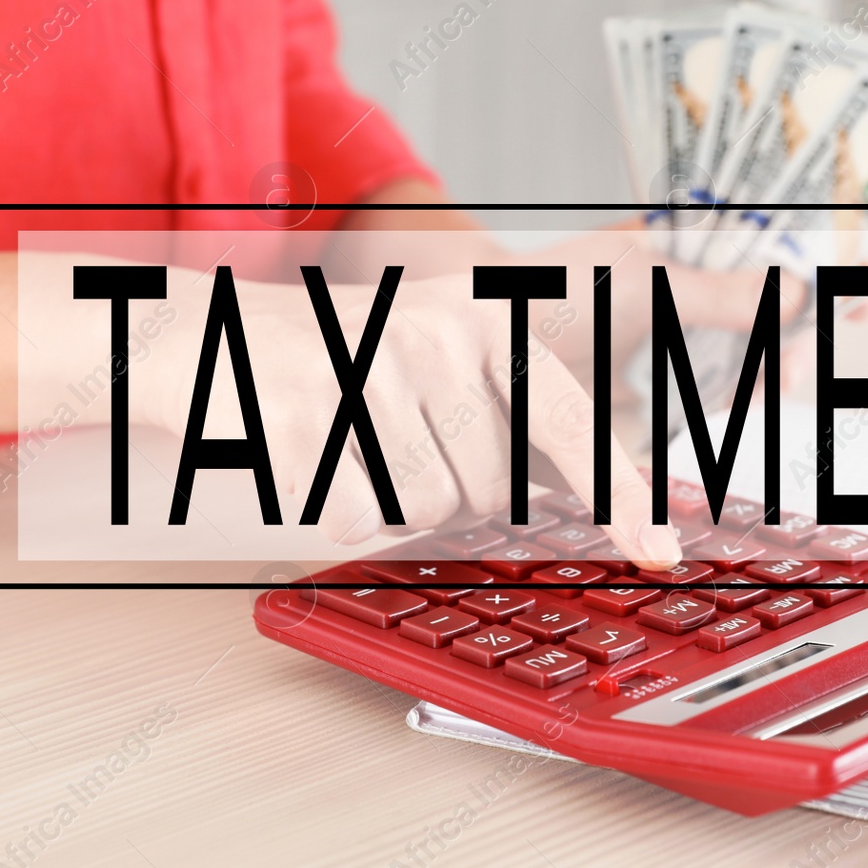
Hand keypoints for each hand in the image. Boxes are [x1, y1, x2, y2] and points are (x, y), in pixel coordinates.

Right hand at [139, 267, 686, 568]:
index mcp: (481, 315)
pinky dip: (338, 513)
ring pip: (428, 509)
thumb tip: (582, 491)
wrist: (208, 335)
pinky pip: (359, 517)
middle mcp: (435, 334)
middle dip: (451, 491)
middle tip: (396, 443)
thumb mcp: (430, 352)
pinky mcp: (307, 412)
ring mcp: (370, 369)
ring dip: (393, 503)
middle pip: (491, 486)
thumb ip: (504, 407)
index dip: (617, 493)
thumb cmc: (333, 358)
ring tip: (353, 444)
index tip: (658, 551)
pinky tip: (314, 460)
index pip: (567, 418)